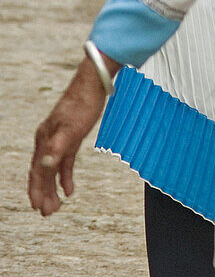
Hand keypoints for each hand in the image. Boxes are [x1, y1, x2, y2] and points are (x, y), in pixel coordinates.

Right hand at [29, 55, 115, 215]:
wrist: (94, 83)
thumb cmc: (82, 105)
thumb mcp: (71, 129)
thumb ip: (57, 149)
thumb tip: (44, 167)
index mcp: (44, 139)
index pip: (37, 171)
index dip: (37, 190)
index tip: (38, 208)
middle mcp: (47, 140)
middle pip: (42, 172)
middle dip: (43, 194)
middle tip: (48, 213)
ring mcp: (58, 138)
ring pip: (52, 169)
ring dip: (53, 188)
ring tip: (56, 206)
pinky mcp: (70, 137)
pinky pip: (64, 162)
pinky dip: (66, 176)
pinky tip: (70, 189)